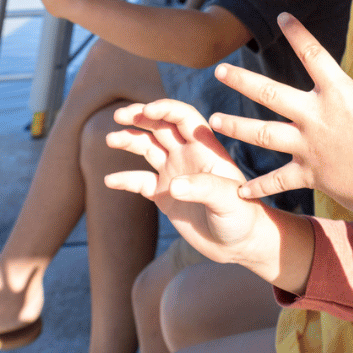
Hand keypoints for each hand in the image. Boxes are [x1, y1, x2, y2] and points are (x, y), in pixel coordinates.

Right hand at [106, 100, 265, 266]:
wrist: (239, 244)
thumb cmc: (242, 216)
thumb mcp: (228, 200)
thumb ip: (204, 188)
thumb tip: (173, 184)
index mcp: (205, 147)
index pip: (183, 117)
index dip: (164, 109)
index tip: (145, 111)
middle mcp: (188, 155)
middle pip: (160, 126)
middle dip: (140, 117)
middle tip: (118, 115)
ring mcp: (174, 173)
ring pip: (147, 148)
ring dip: (129, 140)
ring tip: (110, 139)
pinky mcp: (164, 195)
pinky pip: (140, 182)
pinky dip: (125, 179)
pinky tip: (110, 181)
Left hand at [211, 13, 352, 249]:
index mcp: (339, 94)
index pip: (313, 54)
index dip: (297, 33)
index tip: (281, 16)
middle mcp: (316, 118)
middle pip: (271, 94)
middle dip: (242, 82)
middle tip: (218, 70)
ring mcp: (308, 148)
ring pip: (264, 135)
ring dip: (236, 128)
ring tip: (212, 120)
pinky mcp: (307, 175)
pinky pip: (277, 181)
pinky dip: (258, 186)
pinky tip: (238, 189)